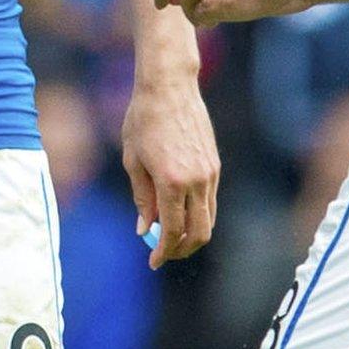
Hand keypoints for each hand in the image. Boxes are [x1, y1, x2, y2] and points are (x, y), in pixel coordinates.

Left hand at [122, 70, 218, 268]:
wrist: (170, 87)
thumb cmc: (143, 120)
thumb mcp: (133, 160)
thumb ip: (141, 198)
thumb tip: (145, 229)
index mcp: (172, 182)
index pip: (172, 230)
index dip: (163, 251)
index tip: (153, 261)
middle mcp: (196, 181)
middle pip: (199, 233)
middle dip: (181, 249)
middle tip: (164, 254)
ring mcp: (210, 173)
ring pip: (208, 219)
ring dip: (192, 234)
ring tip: (171, 236)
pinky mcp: (215, 165)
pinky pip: (210, 201)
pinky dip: (198, 215)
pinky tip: (180, 212)